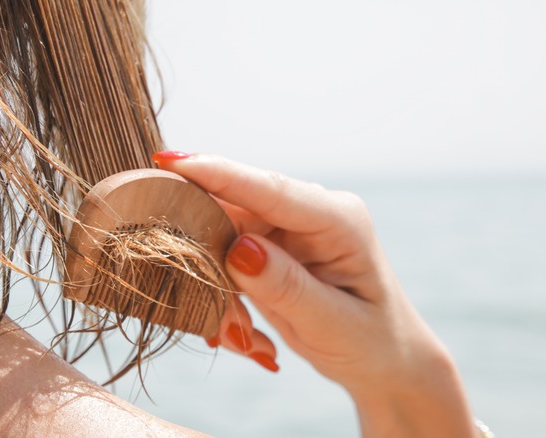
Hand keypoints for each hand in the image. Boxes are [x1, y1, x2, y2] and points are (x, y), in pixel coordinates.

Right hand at [154, 152, 475, 436]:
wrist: (381, 358)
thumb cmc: (370, 342)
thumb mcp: (333, 325)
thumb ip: (286, 287)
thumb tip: (239, 248)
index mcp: (337, 219)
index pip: (269, 189)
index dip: (217, 173)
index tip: (169, 160)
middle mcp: (308, 212)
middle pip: (233, 208)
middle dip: (208, 257)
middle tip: (217, 320)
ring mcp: (285, 226)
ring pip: (220, 236)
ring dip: (217, 287)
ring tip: (242, 338)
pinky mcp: (267, 244)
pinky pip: (224, 256)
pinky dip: (223, 295)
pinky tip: (242, 331)